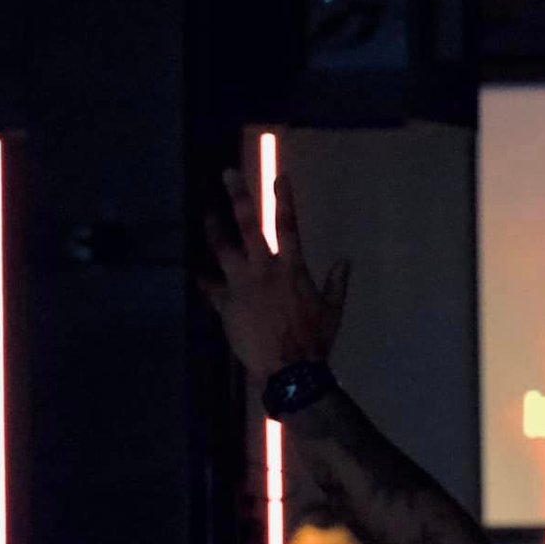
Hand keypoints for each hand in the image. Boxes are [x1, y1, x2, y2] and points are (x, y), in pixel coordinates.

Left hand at [199, 172, 350, 383]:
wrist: (288, 369)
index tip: (279, 176)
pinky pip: (211, 289)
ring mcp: (241, 285)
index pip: (288, 225)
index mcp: (292, 268)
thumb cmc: (315, 340)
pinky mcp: (226, 304)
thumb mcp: (333, 311)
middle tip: (227, 174)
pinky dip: (206, 283)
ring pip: (222, 249)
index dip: (284, 198)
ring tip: (207, 215)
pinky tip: (199, 277)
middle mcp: (263, 269)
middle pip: (248, 225)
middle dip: (238, 197)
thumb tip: (346, 260)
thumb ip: (337, 283)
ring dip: (213, 229)